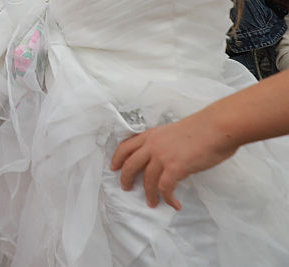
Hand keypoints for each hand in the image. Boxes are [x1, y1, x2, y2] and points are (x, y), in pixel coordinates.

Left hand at [110, 115, 238, 209]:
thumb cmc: (202, 129)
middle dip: (126, 178)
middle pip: (131, 164)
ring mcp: (162, 156)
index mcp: (152, 135)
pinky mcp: (175, 167)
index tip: (114, 167)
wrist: (217, 127)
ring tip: (152, 203)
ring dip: (149, 194)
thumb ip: (165, 144)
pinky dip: (168, 198)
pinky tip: (174, 204)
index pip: (126, 146)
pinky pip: (165, 188)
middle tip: (126, 188)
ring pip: (147, 180)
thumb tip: (167, 160)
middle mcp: (153, 145)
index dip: (117, 158)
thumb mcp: (174, 132)